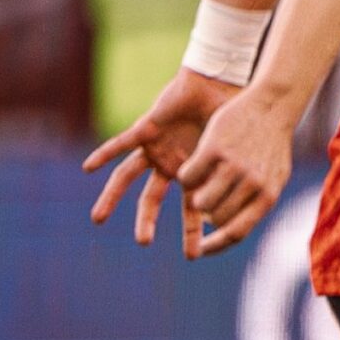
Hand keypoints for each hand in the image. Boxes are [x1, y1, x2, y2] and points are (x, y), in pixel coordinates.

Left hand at [84, 68, 243, 249]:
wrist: (222, 84)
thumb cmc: (236, 115)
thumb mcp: (239, 155)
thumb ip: (242, 181)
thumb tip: (251, 209)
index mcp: (192, 173)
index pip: (189, 209)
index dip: (191, 231)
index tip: (196, 254)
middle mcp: (169, 164)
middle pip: (152, 199)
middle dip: (147, 221)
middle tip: (144, 243)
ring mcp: (155, 148)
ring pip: (127, 177)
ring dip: (112, 197)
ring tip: (98, 219)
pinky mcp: (146, 129)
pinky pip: (119, 144)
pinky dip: (102, 154)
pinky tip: (87, 167)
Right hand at [177, 91, 298, 257]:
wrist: (272, 107)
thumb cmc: (272, 146)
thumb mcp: (275, 178)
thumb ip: (258, 203)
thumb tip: (233, 231)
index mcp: (268, 196)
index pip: (236, 232)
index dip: (216, 246)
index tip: (200, 252)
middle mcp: (252, 184)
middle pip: (216, 218)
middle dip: (207, 216)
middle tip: (203, 208)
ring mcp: (232, 167)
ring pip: (200, 201)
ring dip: (196, 199)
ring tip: (199, 190)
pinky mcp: (214, 149)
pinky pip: (189, 176)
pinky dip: (186, 177)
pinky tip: (190, 170)